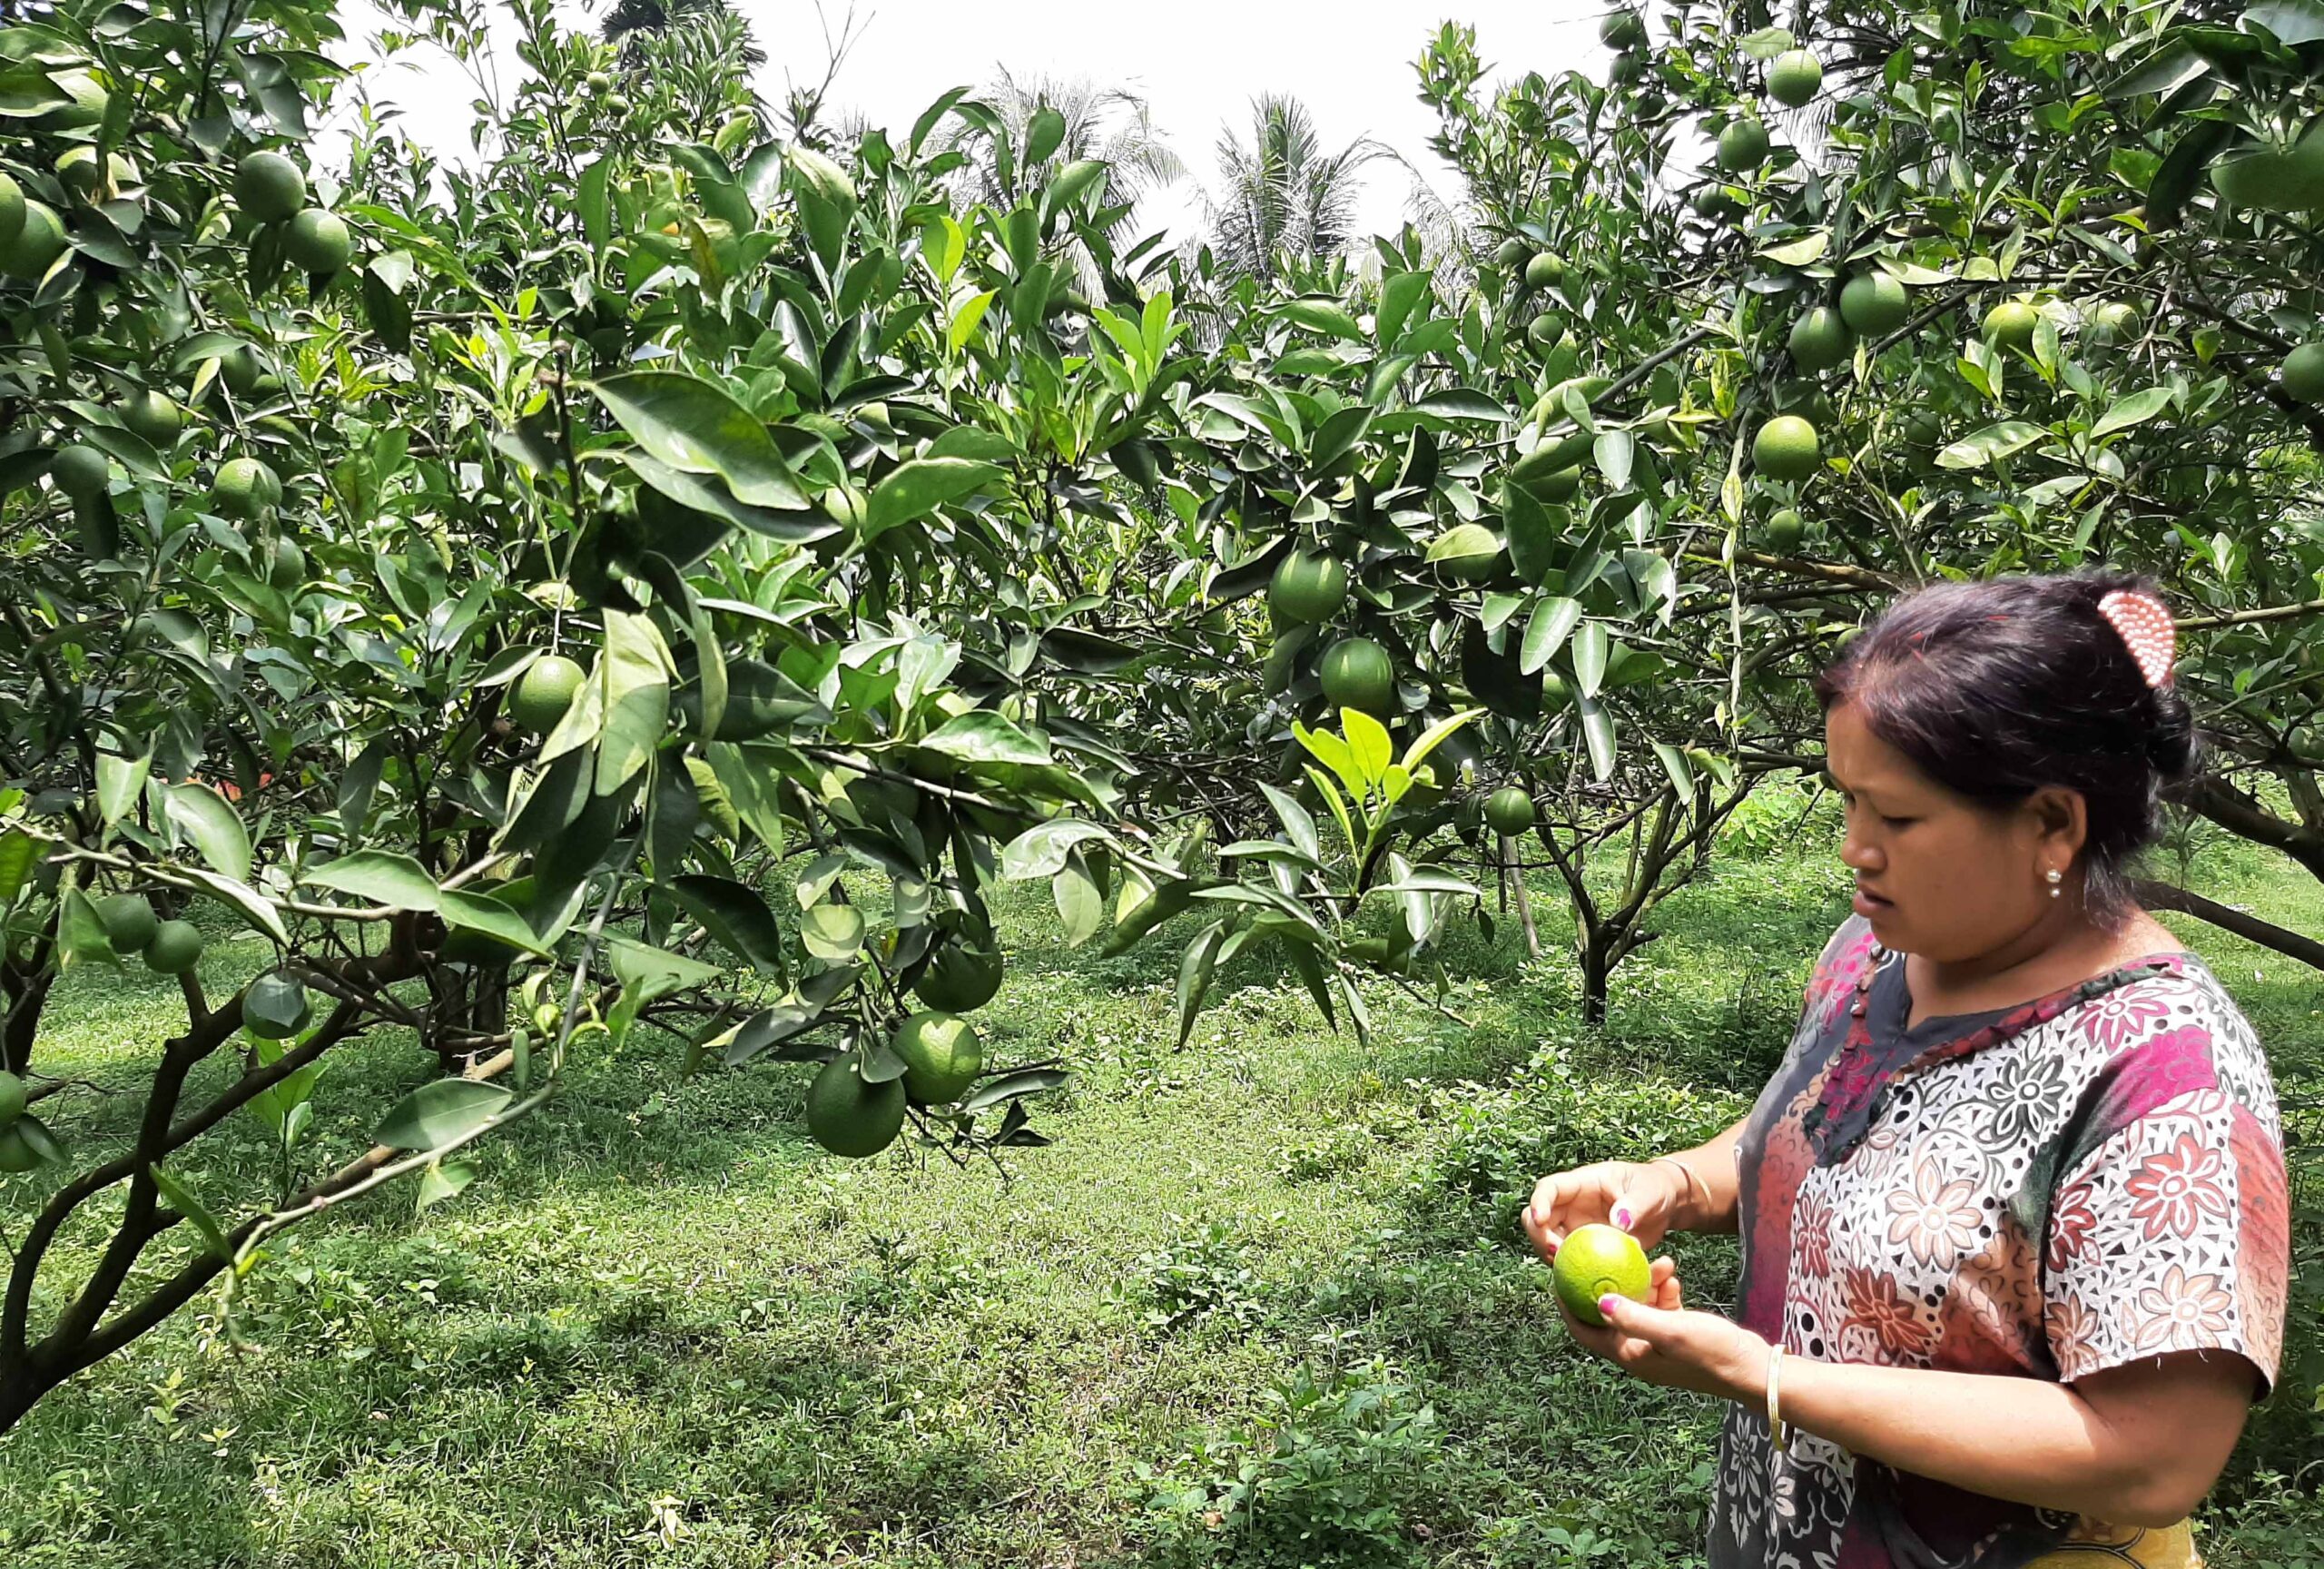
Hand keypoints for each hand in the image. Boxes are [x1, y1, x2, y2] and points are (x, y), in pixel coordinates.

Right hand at [1520, 1158, 1682, 1264]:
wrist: (1664, 1204)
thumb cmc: (1655, 1188)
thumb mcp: (1648, 1192)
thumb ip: (1635, 1205)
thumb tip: (1619, 1223)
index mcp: (1581, 1184)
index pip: (1549, 1188)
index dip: (1538, 1202)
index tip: (1540, 1219)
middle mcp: (1571, 1206)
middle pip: (1536, 1218)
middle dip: (1538, 1236)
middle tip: (1555, 1253)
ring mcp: (1575, 1228)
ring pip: (1547, 1242)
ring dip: (1550, 1257)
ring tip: (1568, 1270)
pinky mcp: (1584, 1249)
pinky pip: (1569, 1261)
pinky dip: (1569, 1271)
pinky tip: (1582, 1282)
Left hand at [1557, 1259, 1771, 1404]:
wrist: (1755, 1371)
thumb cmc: (1713, 1353)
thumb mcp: (1671, 1330)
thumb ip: (1635, 1316)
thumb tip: (1599, 1301)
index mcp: (1630, 1355)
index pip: (1585, 1331)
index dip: (1568, 1306)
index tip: (1559, 1277)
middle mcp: (1639, 1352)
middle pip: (1610, 1316)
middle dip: (1610, 1286)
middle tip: (1607, 1257)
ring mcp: (1658, 1346)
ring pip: (1639, 1308)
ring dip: (1645, 1284)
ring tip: (1662, 1263)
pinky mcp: (1677, 1338)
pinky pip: (1661, 1310)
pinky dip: (1664, 1293)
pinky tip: (1674, 1276)